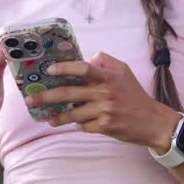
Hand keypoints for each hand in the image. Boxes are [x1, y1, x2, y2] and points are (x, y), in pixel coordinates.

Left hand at [27, 52, 180, 149]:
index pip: (83, 69)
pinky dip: (79, 126)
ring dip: (57, 117)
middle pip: (68, 94)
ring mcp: (104, 111)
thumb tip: (90, 56)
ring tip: (46, 118)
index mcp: (107, 78)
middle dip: (46, 97)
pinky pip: (84, 127)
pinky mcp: (105, 127)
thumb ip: (106, 62)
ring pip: (72, 114)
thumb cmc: (136, 95)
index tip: (49, 70)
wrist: (153, 121)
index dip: (64, 68)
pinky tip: (76, 124)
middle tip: (30, 100)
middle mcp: (104, 93)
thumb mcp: (125, 72)